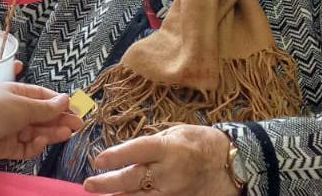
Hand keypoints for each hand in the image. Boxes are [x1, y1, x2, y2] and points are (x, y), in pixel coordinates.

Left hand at [0, 82, 83, 164]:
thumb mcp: (24, 105)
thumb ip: (46, 107)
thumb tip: (65, 100)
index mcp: (16, 94)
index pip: (42, 96)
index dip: (59, 103)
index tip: (75, 109)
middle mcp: (13, 111)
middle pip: (41, 116)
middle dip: (59, 120)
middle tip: (77, 125)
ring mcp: (10, 129)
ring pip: (36, 132)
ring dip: (51, 133)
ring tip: (66, 134)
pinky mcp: (6, 147)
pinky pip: (26, 148)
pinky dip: (34, 146)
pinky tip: (41, 142)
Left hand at [84, 125, 237, 195]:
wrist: (231, 165)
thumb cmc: (202, 142)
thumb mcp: (177, 132)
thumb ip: (152, 143)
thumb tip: (128, 152)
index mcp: (169, 148)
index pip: (137, 150)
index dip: (116, 156)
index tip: (97, 160)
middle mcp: (169, 171)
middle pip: (133, 179)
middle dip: (107, 183)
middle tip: (89, 184)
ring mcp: (173, 191)